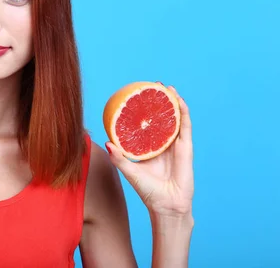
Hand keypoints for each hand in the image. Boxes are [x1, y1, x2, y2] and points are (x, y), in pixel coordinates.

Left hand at [106, 84, 193, 217]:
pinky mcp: (186, 148)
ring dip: (172, 102)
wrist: (167, 206)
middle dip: (158, 102)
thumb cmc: (148, 192)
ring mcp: (175, 145)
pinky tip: (178, 100)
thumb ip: (119, 158)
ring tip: (166, 87)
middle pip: (161, 119)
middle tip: (151, 86)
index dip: (143, 112)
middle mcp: (163, 145)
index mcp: (150, 149)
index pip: (146, 126)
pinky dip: (182, 112)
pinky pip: (185, 126)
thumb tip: (106, 143)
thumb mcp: (130, 171)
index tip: (136, 98)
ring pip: (175, 119)